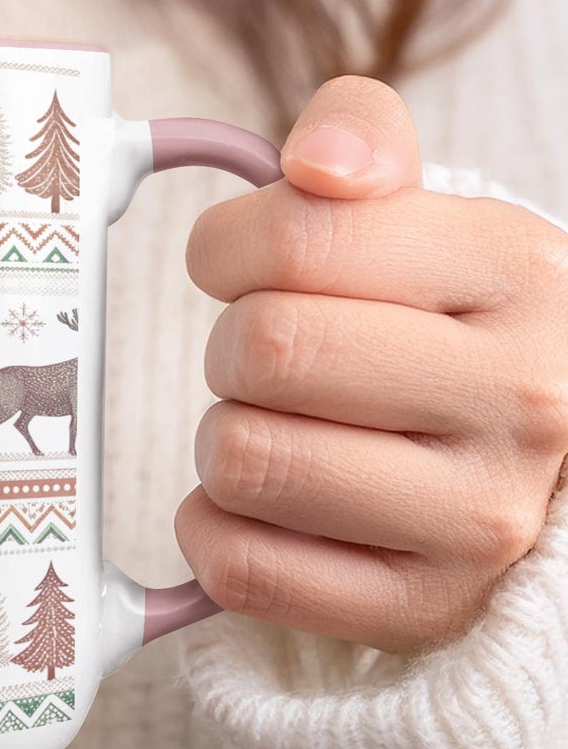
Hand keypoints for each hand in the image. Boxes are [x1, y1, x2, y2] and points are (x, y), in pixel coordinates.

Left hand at [178, 76, 567, 656]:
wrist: (536, 461)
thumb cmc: (446, 325)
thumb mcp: (428, 215)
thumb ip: (361, 140)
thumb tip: (314, 163)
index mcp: (517, 270)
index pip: (296, 239)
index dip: (225, 248)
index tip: (237, 265)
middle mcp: (522, 399)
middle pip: (262, 351)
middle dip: (230, 347)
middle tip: (265, 359)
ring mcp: (479, 520)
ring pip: (243, 460)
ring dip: (224, 439)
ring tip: (275, 429)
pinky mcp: (421, 608)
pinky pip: (242, 568)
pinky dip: (214, 529)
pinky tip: (258, 506)